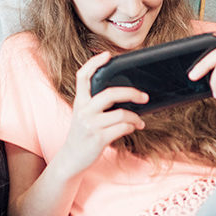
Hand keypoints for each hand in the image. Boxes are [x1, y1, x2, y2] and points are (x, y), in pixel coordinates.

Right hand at [53, 52, 147, 176]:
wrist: (71, 160)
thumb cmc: (83, 135)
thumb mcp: (84, 115)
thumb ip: (96, 103)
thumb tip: (124, 94)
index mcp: (80, 101)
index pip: (82, 76)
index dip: (94, 63)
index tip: (108, 55)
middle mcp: (83, 111)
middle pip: (110, 94)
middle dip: (131, 93)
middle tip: (144, 96)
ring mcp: (90, 125)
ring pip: (121, 114)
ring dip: (135, 117)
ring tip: (139, 121)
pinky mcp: (98, 139)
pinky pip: (122, 128)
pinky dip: (131, 127)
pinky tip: (132, 128)